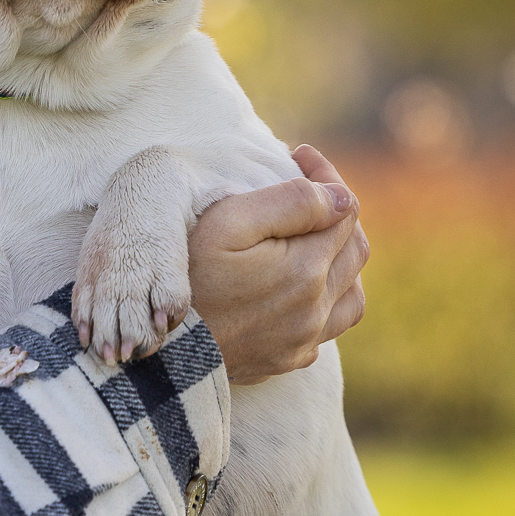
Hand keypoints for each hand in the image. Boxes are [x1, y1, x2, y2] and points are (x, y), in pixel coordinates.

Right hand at [188, 145, 368, 383]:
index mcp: (306, 268)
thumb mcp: (227, 223)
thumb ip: (290, 202)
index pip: (345, 209)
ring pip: (352, 293)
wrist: (160, 349)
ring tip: (313, 241)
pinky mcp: (287, 359)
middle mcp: (316, 309)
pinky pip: (327, 327)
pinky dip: (325, 301)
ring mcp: (303, 339)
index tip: (299, 156)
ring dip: (342, 261)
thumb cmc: (185, 276)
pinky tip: (298, 288)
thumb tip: (340, 198)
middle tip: (306, 189)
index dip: (327, 177)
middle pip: (355, 249)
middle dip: (337, 212)